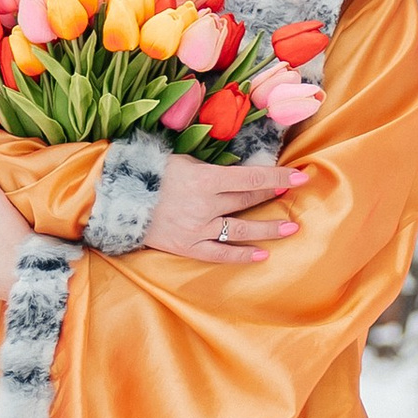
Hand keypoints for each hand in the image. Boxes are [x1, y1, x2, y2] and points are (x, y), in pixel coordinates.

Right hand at [148, 155, 312, 266]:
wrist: (117, 201)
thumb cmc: (151, 175)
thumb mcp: (183, 162)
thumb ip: (211, 170)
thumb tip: (239, 175)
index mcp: (205, 180)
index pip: (250, 178)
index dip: (277, 176)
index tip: (300, 176)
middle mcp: (205, 205)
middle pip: (247, 201)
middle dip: (273, 195)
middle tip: (294, 194)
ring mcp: (197, 228)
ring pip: (240, 229)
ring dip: (268, 228)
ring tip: (291, 228)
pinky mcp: (188, 246)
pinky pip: (219, 253)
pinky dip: (241, 255)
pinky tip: (261, 254)